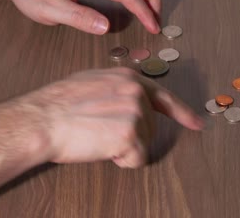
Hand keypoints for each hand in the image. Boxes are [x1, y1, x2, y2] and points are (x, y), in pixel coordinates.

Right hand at [24, 68, 202, 167]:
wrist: (41, 120)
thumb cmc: (60, 104)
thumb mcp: (94, 81)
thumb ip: (120, 87)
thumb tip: (132, 98)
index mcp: (129, 78)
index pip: (164, 98)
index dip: (182, 112)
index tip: (197, 122)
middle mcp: (137, 92)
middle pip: (151, 126)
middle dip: (131, 134)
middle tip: (100, 129)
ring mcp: (135, 112)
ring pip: (144, 143)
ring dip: (124, 147)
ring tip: (98, 136)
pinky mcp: (130, 134)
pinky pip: (137, 158)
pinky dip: (123, 160)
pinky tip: (102, 148)